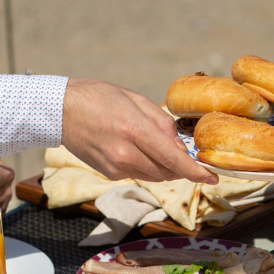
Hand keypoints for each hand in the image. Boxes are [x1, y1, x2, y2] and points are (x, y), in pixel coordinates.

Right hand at [61, 78, 216, 184]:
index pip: (173, 159)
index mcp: (134, 130)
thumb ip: (162, 124)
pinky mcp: (110, 174)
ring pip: (155, 176)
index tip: (213, 176)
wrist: (60, 110)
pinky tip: (132, 147)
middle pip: (168, 171)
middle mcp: (125, 153)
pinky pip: (138, 174)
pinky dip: (145, 165)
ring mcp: (116, 167)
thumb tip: (181, 148)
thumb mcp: (135, 99)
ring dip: (162, 165)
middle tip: (179, 149)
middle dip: (179, 164)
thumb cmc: (99, 97)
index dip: (196, 171)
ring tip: (148, 142)